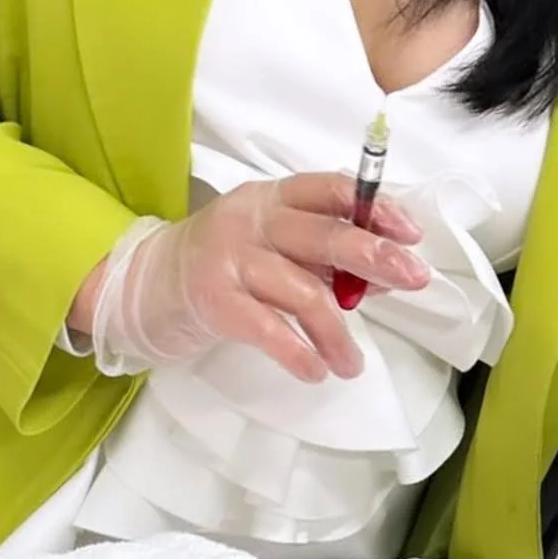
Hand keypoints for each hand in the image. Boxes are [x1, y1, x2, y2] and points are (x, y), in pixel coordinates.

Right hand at [90, 173, 427, 382]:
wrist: (144, 285)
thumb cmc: (224, 263)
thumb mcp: (272, 244)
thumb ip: (321, 254)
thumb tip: (384, 275)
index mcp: (273, 197)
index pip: (330, 189)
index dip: (374, 207)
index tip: (410, 232)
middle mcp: (252, 219)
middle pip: (323, 234)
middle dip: (374, 256)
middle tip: (413, 279)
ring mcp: (229, 258)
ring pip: (302, 290)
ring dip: (337, 332)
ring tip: (352, 363)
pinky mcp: (213, 299)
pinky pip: (268, 328)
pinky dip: (298, 353)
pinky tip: (316, 369)